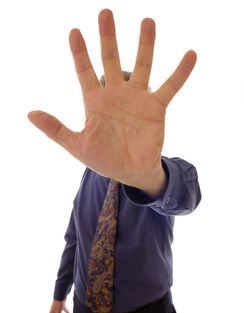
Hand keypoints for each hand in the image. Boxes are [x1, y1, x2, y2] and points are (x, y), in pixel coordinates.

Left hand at [28, 9, 196, 192]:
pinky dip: (180, 72)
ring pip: (143, 65)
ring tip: (147, 21)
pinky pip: (171, 86)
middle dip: (108, 37)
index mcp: (95, 102)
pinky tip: (191, 54)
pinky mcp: (157, 107)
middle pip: (111, 60)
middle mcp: (117, 94)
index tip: (75, 32)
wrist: (130, 171)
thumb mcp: (76, 145)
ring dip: (145, 44)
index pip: (85, 72)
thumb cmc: (104, 159)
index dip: (79, 53)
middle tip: (105, 12)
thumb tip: (29, 113)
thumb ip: (55, 129)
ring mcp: (138, 99)